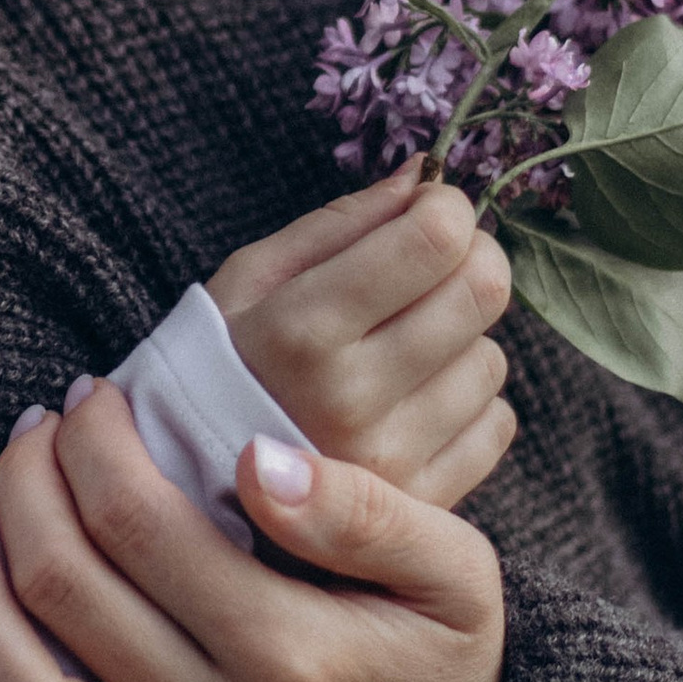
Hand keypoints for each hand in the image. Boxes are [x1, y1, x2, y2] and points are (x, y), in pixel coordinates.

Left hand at [0, 380, 506, 681]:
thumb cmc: (451, 662)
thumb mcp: (458, 570)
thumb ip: (362, 508)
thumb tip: (253, 459)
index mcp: (288, 648)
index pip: (137, 520)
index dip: (90, 444)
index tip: (88, 399)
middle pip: (65, 594)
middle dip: (21, 491)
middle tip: (25, 435)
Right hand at [207, 168, 513, 504]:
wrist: (186, 487)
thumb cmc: (220, 362)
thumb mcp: (252, 278)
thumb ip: (343, 221)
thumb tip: (428, 175)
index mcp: (303, 330)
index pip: (437, 238)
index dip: (444, 207)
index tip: (424, 211)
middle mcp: (351, 399)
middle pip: (482, 292)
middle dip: (468, 260)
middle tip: (432, 266)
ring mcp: (390, 464)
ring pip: (491, 359)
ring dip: (460, 339)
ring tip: (401, 350)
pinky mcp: (418, 507)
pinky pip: (496, 425)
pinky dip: (468, 403)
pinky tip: (413, 402)